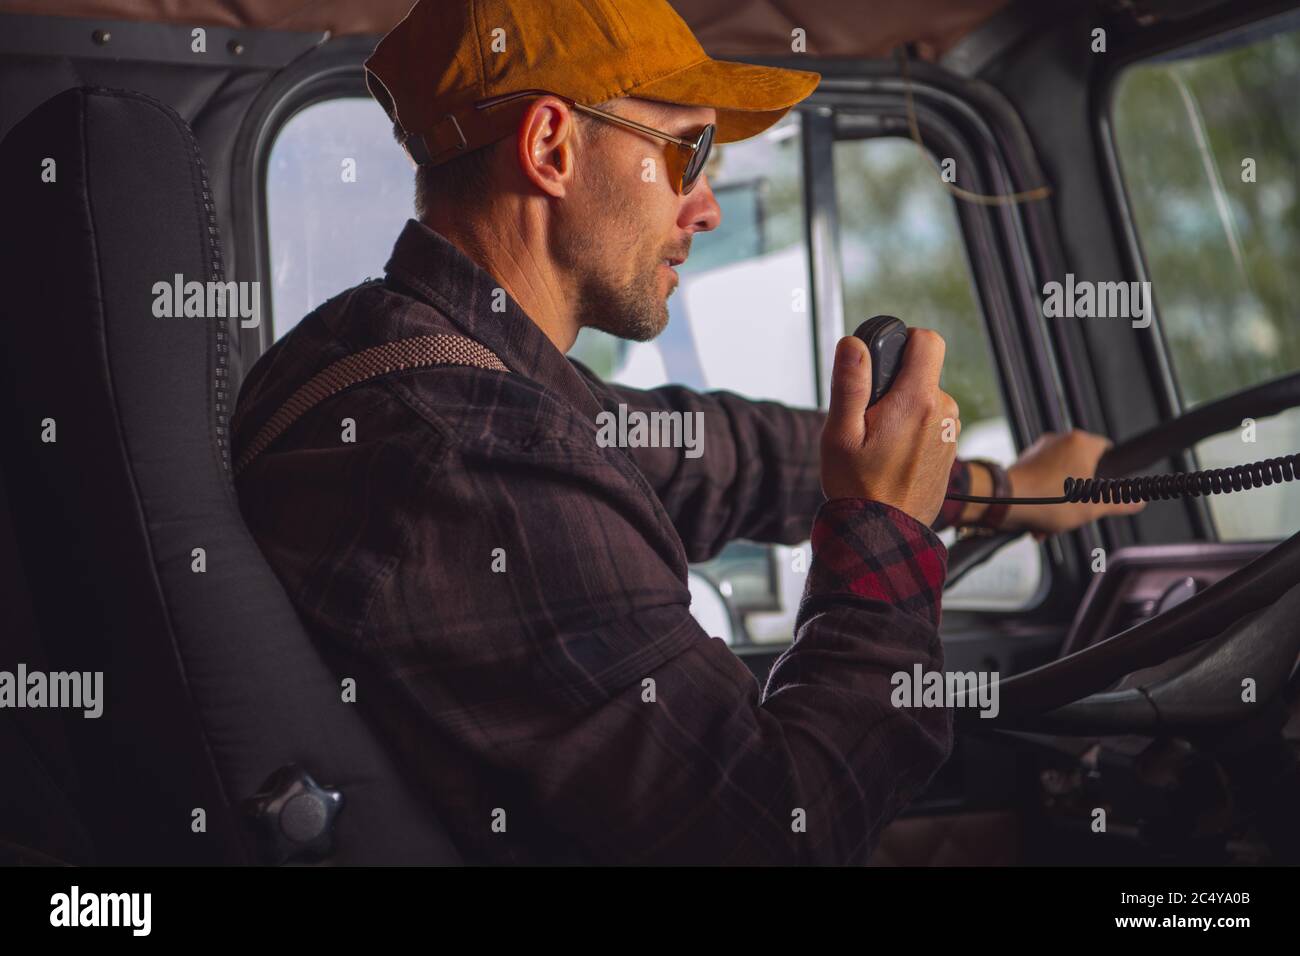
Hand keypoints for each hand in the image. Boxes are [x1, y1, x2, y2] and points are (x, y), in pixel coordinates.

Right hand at [820, 329, 958, 526]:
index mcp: (918, 402)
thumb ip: (849, 384)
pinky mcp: (949, 448)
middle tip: (867, 419)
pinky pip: (930, 421)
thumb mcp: (840, 434)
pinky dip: (911, 429)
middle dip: (894, 384)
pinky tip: (892, 456)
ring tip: (878, 443)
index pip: (928, 340)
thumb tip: (854, 343)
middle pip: (921, 372)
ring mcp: (950, 431)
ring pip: (924, 397)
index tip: (880, 364)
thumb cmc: (858, 488)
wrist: (884, 534)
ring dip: (902, 409)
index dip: (903, 340)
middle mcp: (943, 412)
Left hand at [1002, 429, 1145, 538]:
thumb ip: (1120, 501)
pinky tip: (1040, 522)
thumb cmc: (1046, 499)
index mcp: (1081, 443)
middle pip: (1083, 469)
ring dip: (1060, 504)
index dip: (1112, 472)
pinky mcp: (1023, 463)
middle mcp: (1059, 441)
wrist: (1003, 502)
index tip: (1110, 489)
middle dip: (1081, 496)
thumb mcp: (1093, 506)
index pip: (1108, 450)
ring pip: (1061, 480)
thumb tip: (1137, 500)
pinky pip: (1042, 483)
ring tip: (1054, 523)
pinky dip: (1043, 501)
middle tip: (1078, 513)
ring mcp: (1039, 451)